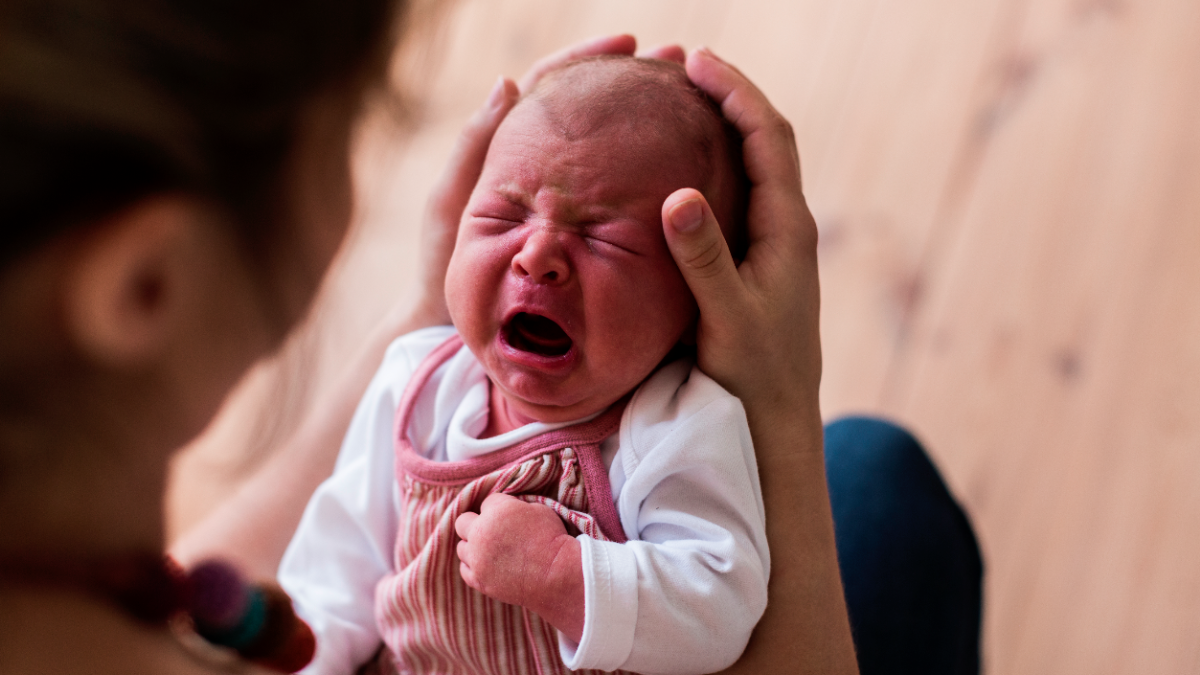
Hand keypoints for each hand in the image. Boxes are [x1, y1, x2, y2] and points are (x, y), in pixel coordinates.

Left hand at [407, 34, 657, 329]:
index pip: (554, 86)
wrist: (453, 324)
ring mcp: (569, 200)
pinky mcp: (585, 232)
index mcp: (513, 148)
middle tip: (678, 63)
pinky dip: (648, 177)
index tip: (628, 44)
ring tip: (692, 102)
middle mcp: (546, 168)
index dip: (589, 60)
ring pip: (613, 151)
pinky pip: (621, 197)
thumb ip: (474, 147)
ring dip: (649, 122)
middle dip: (635, 82)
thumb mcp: (453, 203)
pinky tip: (684, 168)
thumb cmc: (445, 265)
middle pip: (594, 111)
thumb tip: (509, 82)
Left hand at [454, 494, 584, 641]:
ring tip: (492, 551)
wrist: (557, 575)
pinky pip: (465, 569)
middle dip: (476, 523)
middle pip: (463, 522)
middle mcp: (481, 533)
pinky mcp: (479, 580)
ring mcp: (477, 559)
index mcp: (497, 511)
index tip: (511, 518)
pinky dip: (473, 566)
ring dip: (473, 546)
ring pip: (461, 547)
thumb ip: (514, 506)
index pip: (487, 502)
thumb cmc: (553, 540)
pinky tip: (488, 565)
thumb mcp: (539, 509)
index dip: (500, 508)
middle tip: (493, 531)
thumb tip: (507, 510)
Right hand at [662, 47, 820, 434]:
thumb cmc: (754, 374)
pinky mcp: (758, 262)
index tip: (695, 61)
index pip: (768, 138)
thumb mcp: (726, 318)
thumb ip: (704, 259)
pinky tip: (682, 167)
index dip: (735, 92)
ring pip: (753, 165)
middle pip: (765, 139)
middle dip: (729, 95)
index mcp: (787, 228)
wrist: (777, 420)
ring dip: (723, 125)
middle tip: (682, 65)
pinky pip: (739, 194)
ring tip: (681, 100)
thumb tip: (678, 195)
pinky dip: (714, 164)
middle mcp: (787, 227)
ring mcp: (775, 244)